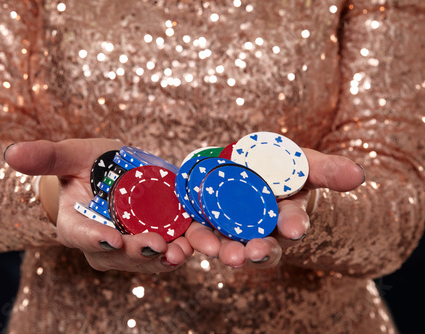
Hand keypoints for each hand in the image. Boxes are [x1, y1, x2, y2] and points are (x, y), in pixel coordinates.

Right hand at [4, 139, 192, 272]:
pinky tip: (207, 243)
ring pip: (154, 256)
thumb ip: (46, 157)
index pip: (83, 236)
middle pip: (124, 254)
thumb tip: (10, 152)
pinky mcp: (163, 236)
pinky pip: (177, 247)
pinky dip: (192, 247)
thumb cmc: (87, 168)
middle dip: (142, 252)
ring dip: (174, 255)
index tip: (110, 238)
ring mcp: (137, 244)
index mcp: (79, 226)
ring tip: (189, 249)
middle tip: (159, 244)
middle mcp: (108, 244)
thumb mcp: (69, 156)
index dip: (96, 239)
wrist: (114, 175)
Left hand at [184, 148, 365, 268]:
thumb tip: (360, 175)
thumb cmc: (282, 169)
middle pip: (262, 245)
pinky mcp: (206, 223)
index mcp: (285, 215)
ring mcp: (232, 230)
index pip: (293, 223)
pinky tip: (191, 244)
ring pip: (230, 245)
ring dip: (227, 251)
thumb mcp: (305, 163)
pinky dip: (195, 241)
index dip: (294, 224)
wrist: (248, 168)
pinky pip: (199, 235)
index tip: (294, 228)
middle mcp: (261, 230)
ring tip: (225, 254)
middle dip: (259, 250)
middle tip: (254, 253)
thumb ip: (328, 170)